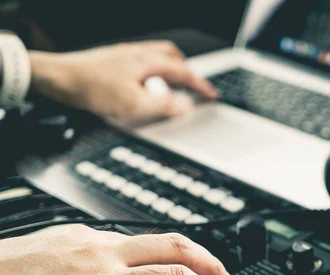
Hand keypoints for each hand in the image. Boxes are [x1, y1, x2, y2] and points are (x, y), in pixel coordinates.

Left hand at [28, 41, 217, 123]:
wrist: (58, 79)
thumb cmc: (90, 87)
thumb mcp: (132, 103)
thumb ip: (163, 105)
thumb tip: (186, 105)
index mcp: (147, 62)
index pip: (183, 72)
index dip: (200, 85)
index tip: (212, 95)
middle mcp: (137, 54)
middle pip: (172, 57)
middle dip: (187, 72)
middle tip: (193, 87)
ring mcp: (124, 56)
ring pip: (156, 58)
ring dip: (169, 71)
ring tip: (170, 89)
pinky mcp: (113, 62)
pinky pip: (142, 63)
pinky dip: (152, 74)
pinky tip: (144, 88)